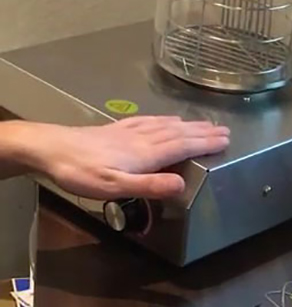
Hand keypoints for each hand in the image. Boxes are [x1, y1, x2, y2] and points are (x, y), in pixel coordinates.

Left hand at [12, 116, 229, 198]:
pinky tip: (166, 119)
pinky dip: (163, 120)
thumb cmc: (82, 173)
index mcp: (145, 154)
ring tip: (203, 124)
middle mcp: (141, 139)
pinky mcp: (116, 130)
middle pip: (178, 133)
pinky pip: (147, 122)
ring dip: (187, 125)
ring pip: (165, 126)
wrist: (51, 150)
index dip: (205, 143)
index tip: (224, 140)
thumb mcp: (117, 187)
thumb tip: (181, 184)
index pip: (182, 146)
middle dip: (202, 132)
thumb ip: (150, 185)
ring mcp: (128, 132)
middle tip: (223, 130)